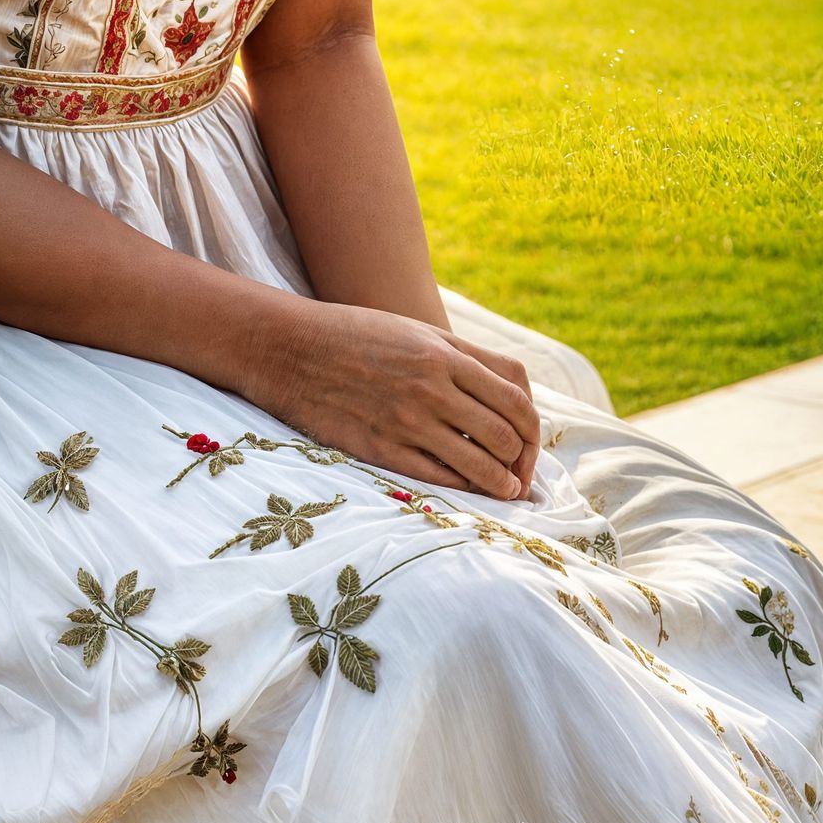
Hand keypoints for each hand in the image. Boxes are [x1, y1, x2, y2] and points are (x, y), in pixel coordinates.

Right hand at [254, 301, 539, 501]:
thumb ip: (464, 358)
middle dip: (522, 461)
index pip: (515, 400)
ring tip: (506, 491)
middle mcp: (432, 387)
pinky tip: (468, 490)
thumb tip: (509, 394)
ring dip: (502, 483)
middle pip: (505, 434)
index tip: (528, 445)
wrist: (290, 349)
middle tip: (521, 474)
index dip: (532, 430)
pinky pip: (438, 477)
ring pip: (479, 463)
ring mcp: (407, 420)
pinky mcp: (381, 447)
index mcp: (445, 354)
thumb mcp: (416, 331)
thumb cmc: (356, 336)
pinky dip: (463, 487)